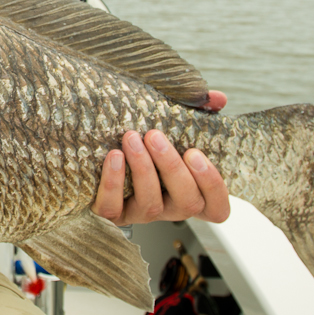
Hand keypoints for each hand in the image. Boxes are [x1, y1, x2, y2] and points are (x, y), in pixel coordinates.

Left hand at [91, 90, 230, 224]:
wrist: (95, 157)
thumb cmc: (146, 142)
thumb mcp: (173, 128)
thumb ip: (200, 114)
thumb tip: (218, 98)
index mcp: (191, 192)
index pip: (217, 207)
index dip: (212, 185)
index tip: (195, 153)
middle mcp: (170, 209)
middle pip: (186, 203)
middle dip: (172, 168)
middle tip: (155, 135)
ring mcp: (141, 214)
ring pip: (151, 205)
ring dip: (143, 170)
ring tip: (132, 139)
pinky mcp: (111, 215)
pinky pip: (113, 209)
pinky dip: (113, 184)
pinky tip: (114, 157)